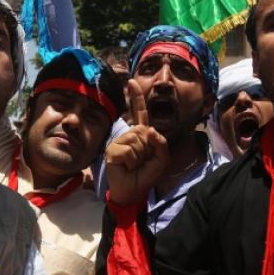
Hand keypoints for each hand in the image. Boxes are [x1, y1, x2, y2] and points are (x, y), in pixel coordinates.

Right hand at [104, 80, 168, 204]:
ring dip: (140, 156)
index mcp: (141, 134)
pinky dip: (131, 161)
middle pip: (143, 130)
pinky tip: (127, 167)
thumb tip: (149, 129)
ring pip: (136, 140)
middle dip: (147, 148)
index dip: (136, 98)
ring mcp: (119, 141)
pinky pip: (128, 150)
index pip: (140, 113)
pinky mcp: (112, 150)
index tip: (132, 82)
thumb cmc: (146, 175)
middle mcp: (129, 134)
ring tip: (134, 165)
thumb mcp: (161, 159)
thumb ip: (160, 142)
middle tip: (142, 162)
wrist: (133, 192)